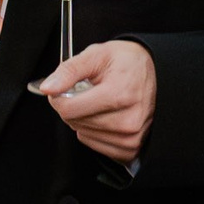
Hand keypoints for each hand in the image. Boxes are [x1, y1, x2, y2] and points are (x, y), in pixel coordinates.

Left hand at [37, 40, 157, 162]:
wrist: (156, 71)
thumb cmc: (126, 62)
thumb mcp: (96, 55)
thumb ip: (68, 71)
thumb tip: (48, 88)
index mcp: (119, 95)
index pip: (68, 109)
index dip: (58, 97)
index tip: (62, 88)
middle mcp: (129, 120)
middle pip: (75, 122)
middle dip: (72, 106)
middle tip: (86, 92)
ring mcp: (132, 137)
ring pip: (84, 134)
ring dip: (83, 119)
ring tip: (98, 102)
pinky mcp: (132, 148)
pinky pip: (96, 146)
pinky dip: (93, 132)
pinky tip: (104, 116)